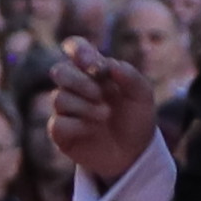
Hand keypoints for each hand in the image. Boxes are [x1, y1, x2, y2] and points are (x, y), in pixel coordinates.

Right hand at [39, 38, 159, 192]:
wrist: (133, 153)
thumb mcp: (143, 97)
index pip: (75, 47)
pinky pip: (57, 123)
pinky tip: (91, 130)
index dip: (77, 50)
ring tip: (105, 115)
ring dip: (84, 107)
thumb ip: (130, 77)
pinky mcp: (60, 131)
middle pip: (59, 71)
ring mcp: (65, 109)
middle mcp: (75, 86)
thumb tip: (111, 65)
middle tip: (100, 95)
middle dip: (80, 82)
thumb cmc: (136, 119)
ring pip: (59, 98)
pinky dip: (77, 126)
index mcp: (93, 70)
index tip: (92, 65)